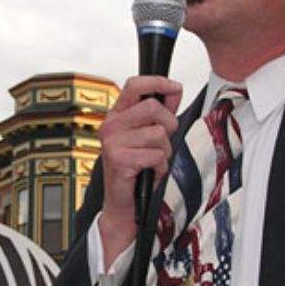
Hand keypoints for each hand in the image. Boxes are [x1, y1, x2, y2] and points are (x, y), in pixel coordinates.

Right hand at [96, 76, 182, 263]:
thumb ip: (159, 113)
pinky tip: (149, 172)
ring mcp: (113, 143)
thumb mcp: (148, 136)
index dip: (157, 82)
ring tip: (153, 161)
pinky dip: (160, 166)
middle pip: (153, 108)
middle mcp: (110, 125)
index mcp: (116, 115)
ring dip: (164, 151)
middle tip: (162, 141)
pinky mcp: (120, 160)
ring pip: (158, 134)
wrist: (123, 203)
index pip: (134, 85)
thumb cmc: (137, 168)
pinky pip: (156, 154)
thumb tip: (173, 90)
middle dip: (168, 125)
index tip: (174, 87)